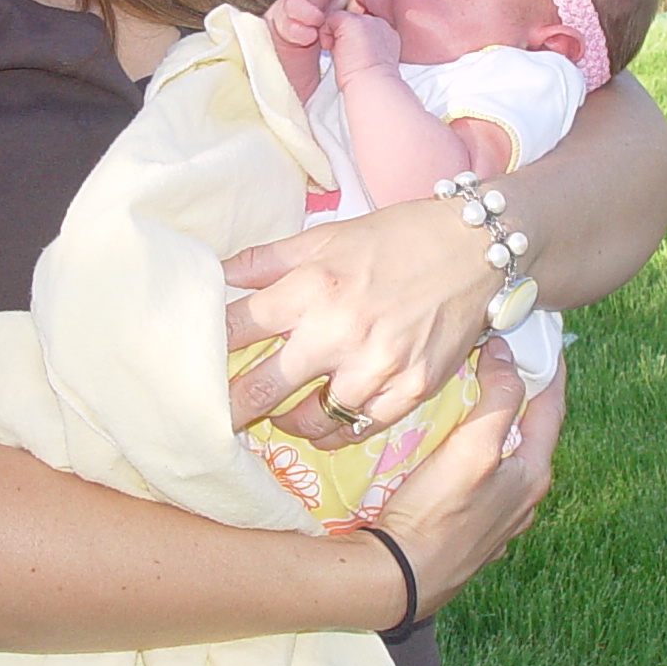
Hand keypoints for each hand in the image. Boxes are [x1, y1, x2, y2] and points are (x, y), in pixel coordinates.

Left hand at [223, 195, 490, 439]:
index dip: (206, 350)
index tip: (189, 367)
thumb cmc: (397, 237)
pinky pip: (360, 427)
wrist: (476, 247)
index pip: (236, 328)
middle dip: (232, 408)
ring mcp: (378, 365)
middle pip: (262, 388)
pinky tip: (325, 425)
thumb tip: (216, 273)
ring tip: (279, 416)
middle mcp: (340, 331)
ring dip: (289, 421)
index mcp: (312, 286)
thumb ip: (267, 260)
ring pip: (312, 419)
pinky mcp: (412, 388)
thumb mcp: (327, 235)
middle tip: (214, 421)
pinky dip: (338, 430)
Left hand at [324, 5, 401, 78]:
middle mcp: (379, 24)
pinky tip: (332, 49)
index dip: (353, 43)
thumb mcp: (371, 63)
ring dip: (336, 36)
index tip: (353, 60)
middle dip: (344, 37)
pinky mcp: (351, 20)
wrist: (372, 86)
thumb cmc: (369, 84)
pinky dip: (326, 33)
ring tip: (342, 56)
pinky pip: (331, 18)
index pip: (364, 30)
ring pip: (342, 20)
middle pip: (352, 23)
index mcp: (387, 36)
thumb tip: (347, 47)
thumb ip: (363, 49)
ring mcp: (366, 20)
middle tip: (346, 58)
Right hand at [372, 345, 561, 615]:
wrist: (398, 578)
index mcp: (532, 474)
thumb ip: (498, 399)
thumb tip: (507, 354)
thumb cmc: (438, 513)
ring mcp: (495, 519)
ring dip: (489, 425)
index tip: (543, 335)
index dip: (550, 367)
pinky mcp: (466, 532)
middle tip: (499, 357)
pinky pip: (474, 481)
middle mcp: (521, 498)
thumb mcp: (474, 448)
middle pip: (525, 432)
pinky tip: (445, 449)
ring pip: (499, 458)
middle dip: (516, 393)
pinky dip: (468, 455)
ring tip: (468, 395)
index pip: (552, 407)